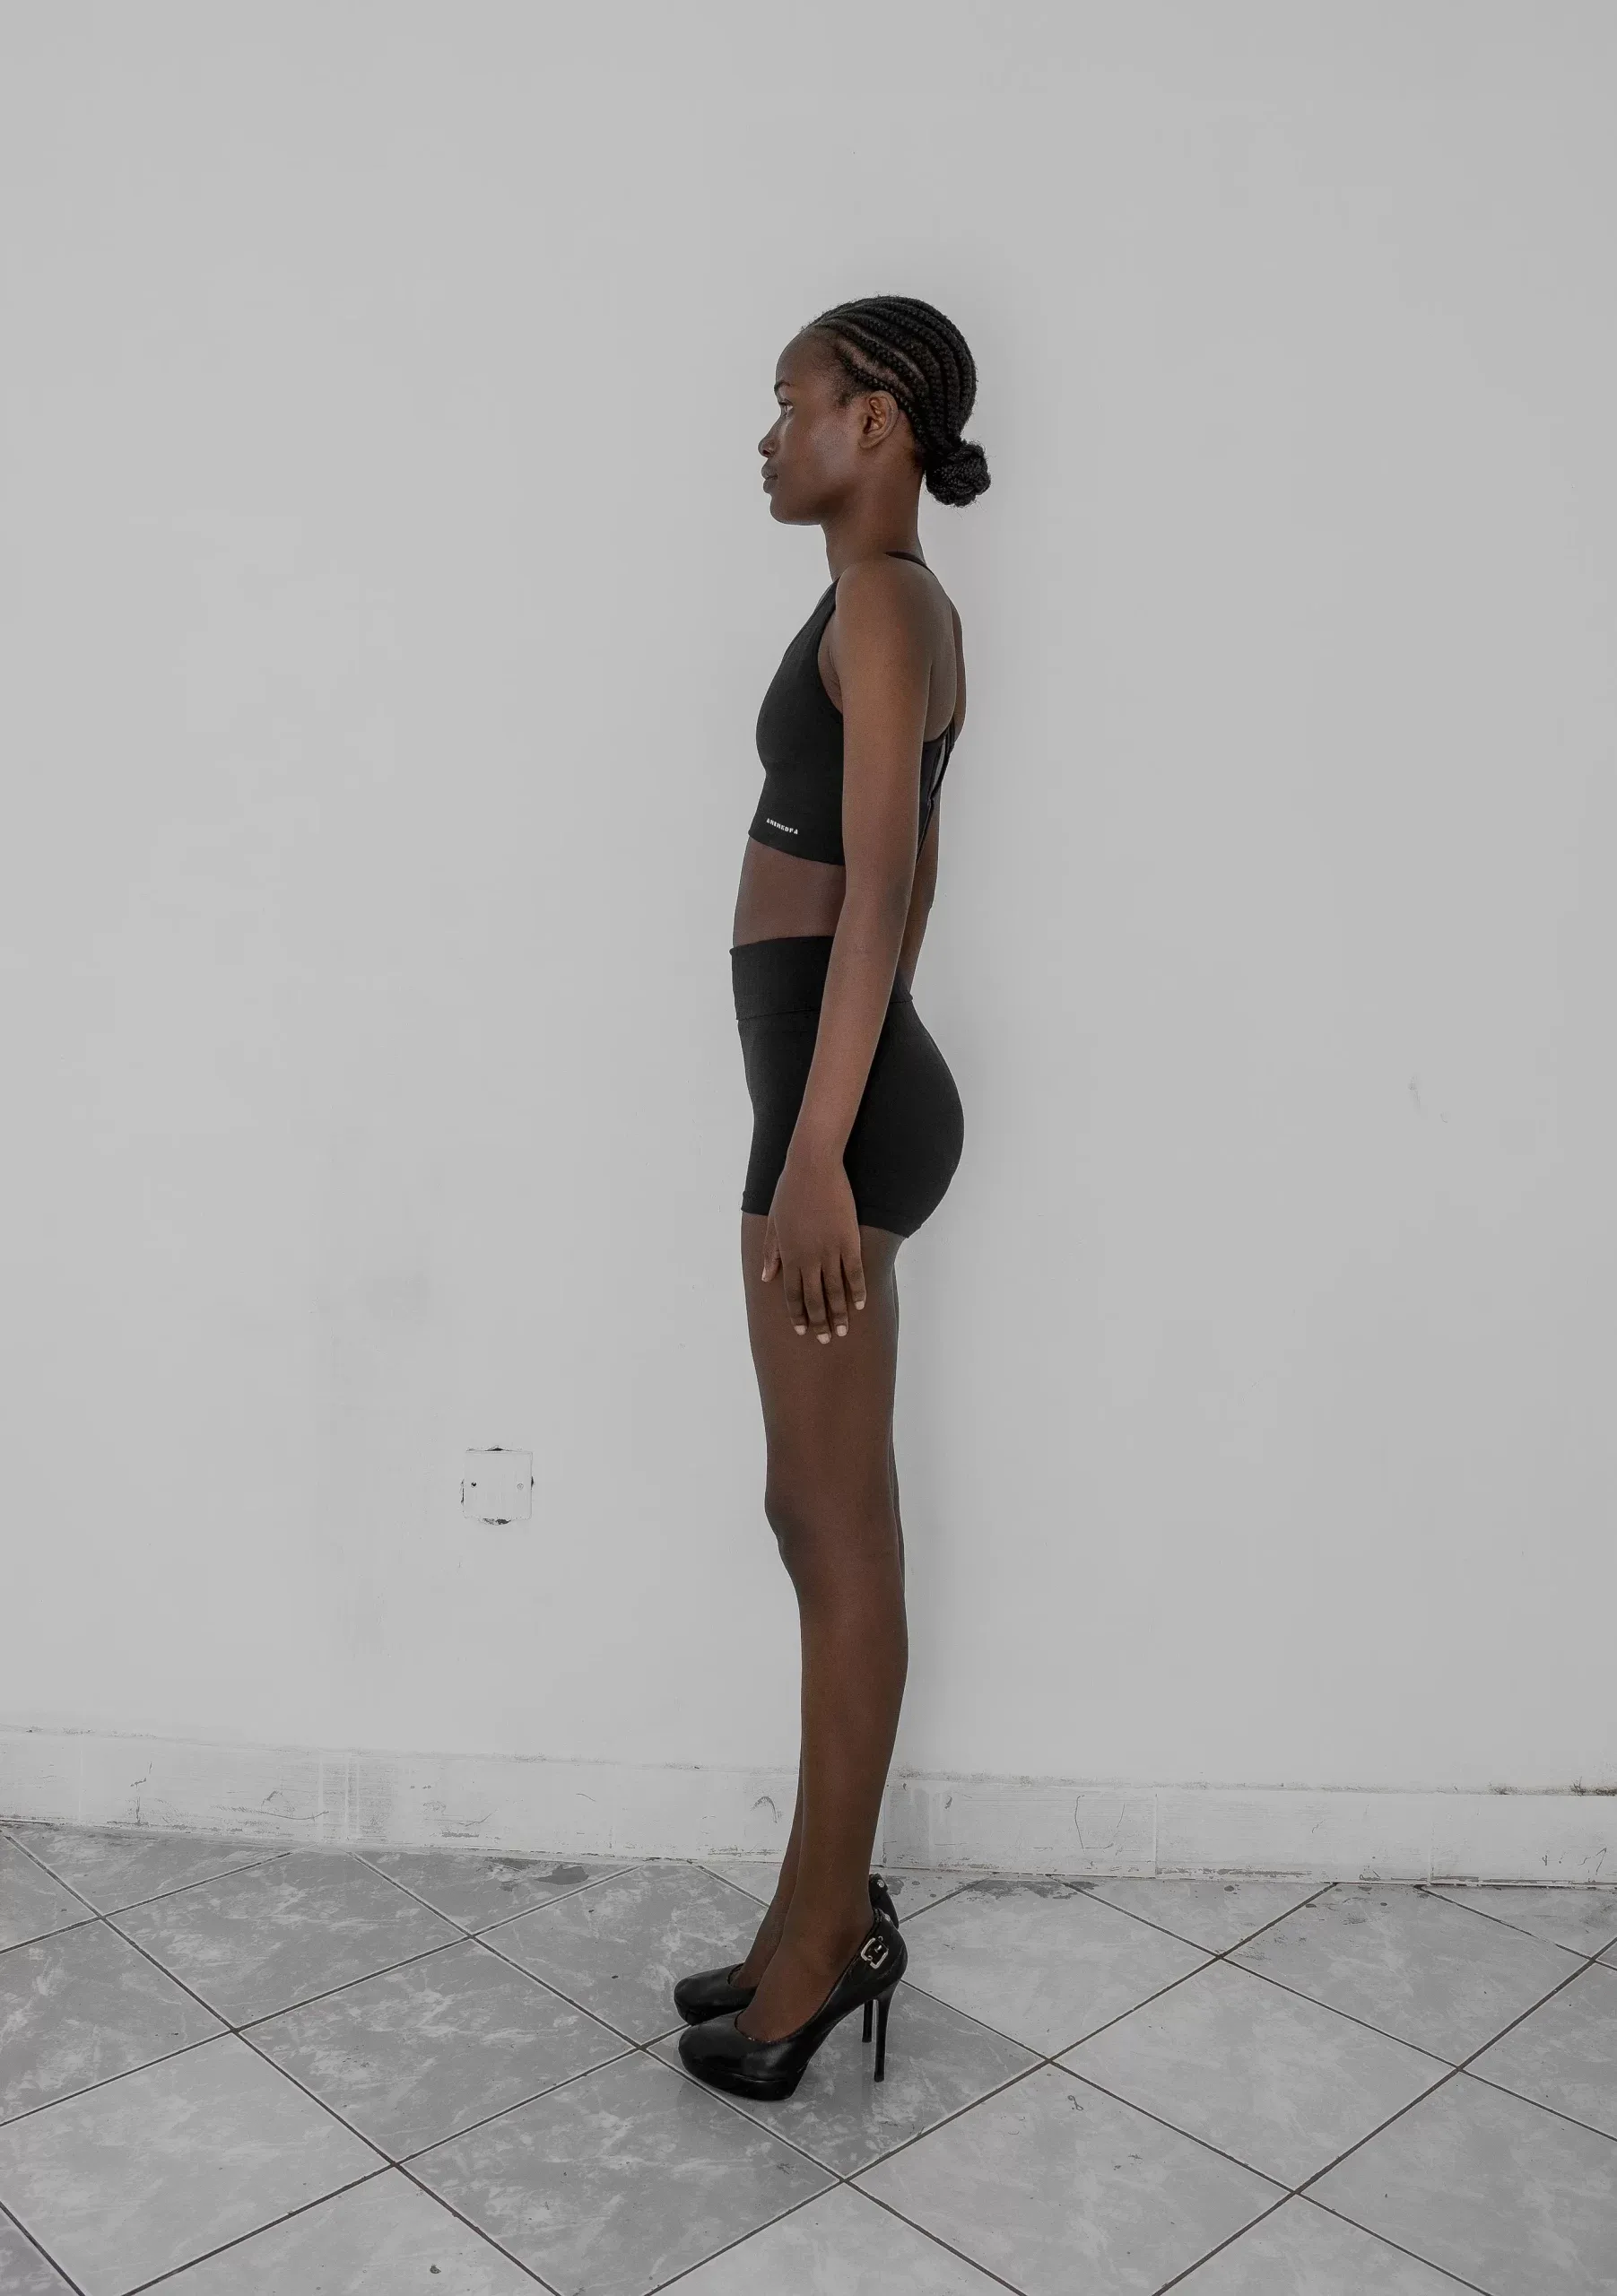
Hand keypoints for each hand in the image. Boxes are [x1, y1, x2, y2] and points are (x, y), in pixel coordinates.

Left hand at [760, 1148, 867, 1340]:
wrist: (812, 1167)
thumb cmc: (789, 1190)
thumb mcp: (773, 1222)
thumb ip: (771, 1252)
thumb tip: (766, 1277)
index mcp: (789, 1254)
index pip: (791, 1293)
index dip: (797, 1314)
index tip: (802, 1330)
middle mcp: (809, 1257)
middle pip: (813, 1298)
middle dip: (818, 1322)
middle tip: (824, 1340)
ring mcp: (830, 1250)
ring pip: (835, 1290)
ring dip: (838, 1313)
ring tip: (842, 1331)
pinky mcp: (849, 1240)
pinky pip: (854, 1272)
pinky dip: (857, 1290)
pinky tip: (860, 1305)